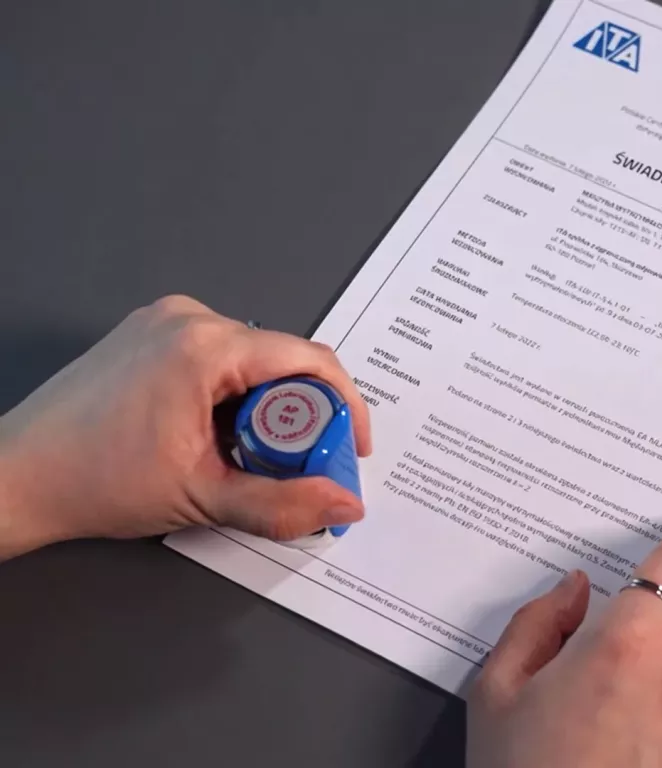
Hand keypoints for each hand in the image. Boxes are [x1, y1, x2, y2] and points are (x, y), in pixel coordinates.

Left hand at [0, 295, 370, 559]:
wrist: (16, 476)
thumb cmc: (94, 481)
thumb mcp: (203, 497)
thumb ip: (284, 504)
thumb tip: (343, 504)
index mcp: (206, 346)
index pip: (310, 360)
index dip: (345, 407)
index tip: (350, 450)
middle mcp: (190, 317)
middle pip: (283, 360)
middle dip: (304, 416)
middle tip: (297, 466)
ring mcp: (167, 320)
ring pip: (254, 359)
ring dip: (268, 407)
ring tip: (248, 456)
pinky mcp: (152, 332)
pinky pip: (221, 357)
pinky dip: (236, 395)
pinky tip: (218, 435)